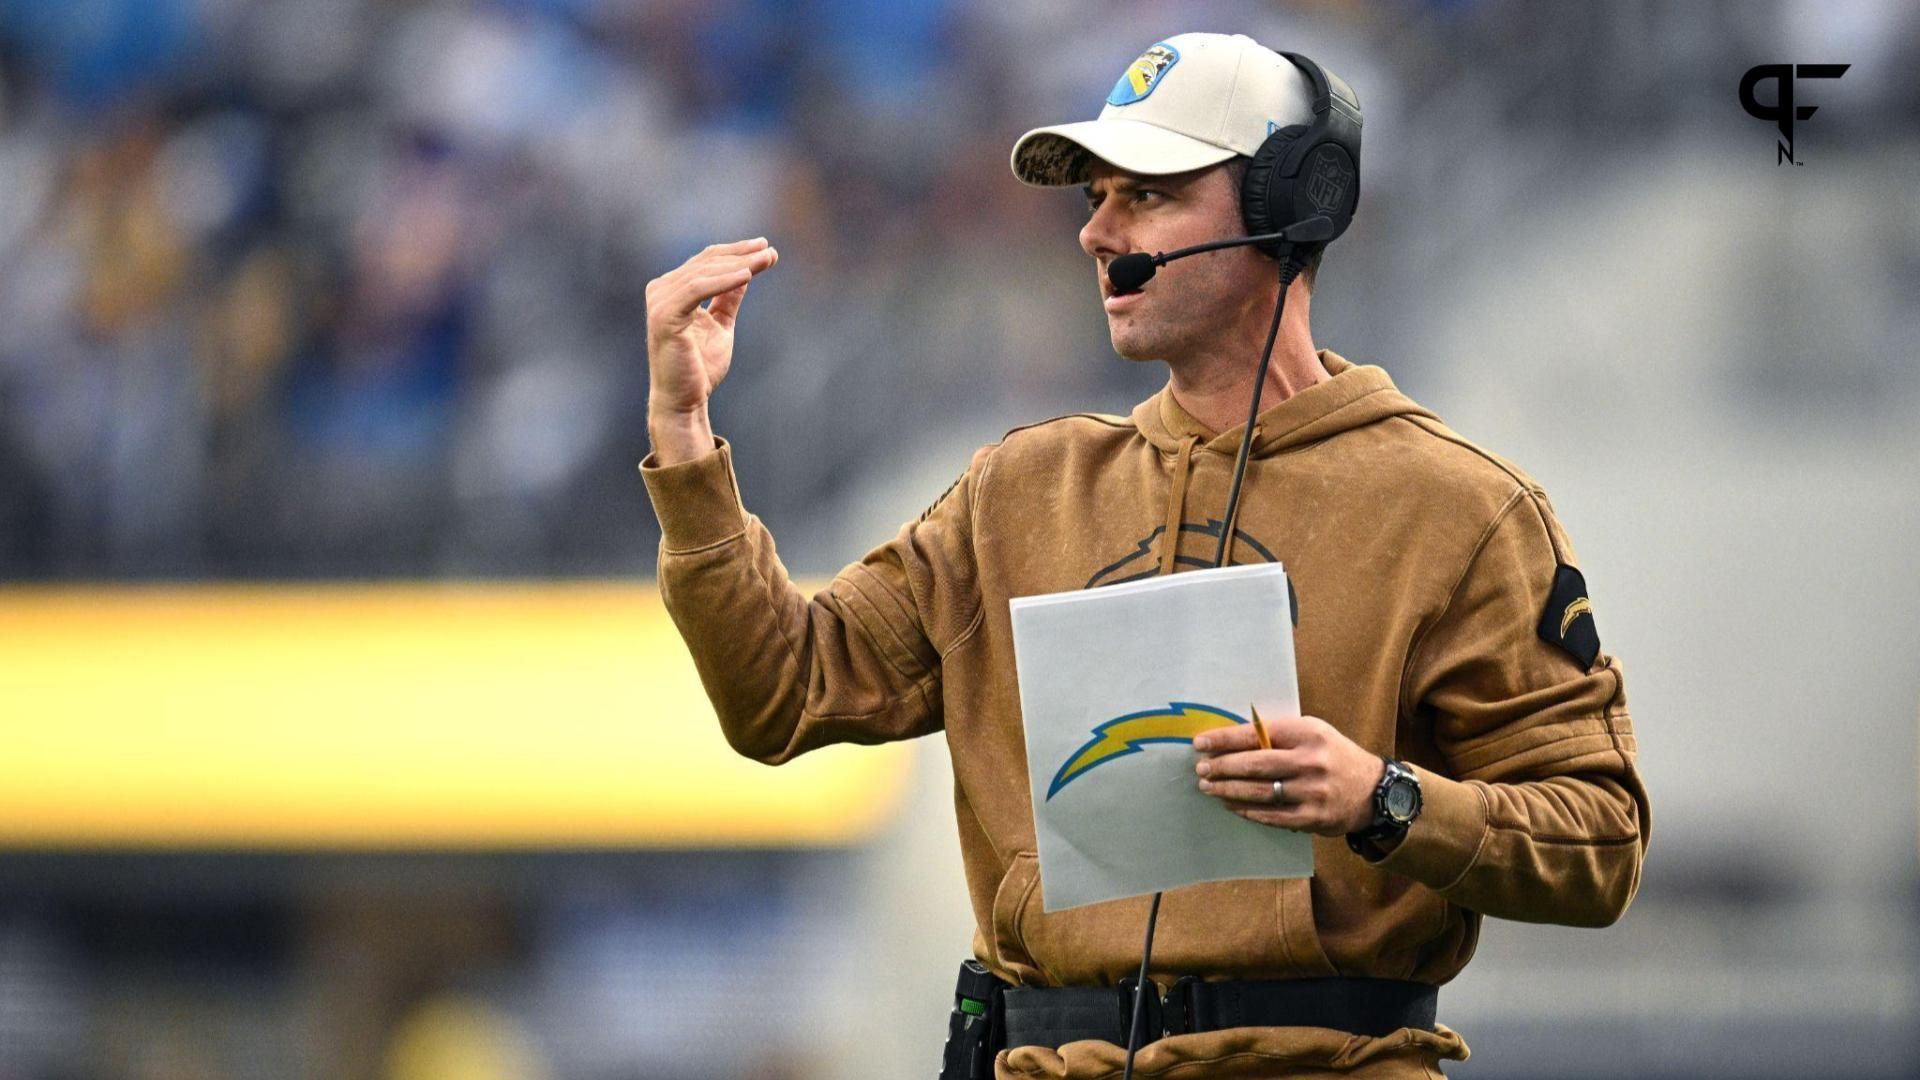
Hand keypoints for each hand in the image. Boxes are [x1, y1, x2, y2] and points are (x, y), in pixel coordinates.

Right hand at [644, 237, 779, 462]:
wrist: (685, 400)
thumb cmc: (700, 367)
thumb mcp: (721, 324)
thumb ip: (728, 298)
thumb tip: (746, 271)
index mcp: (672, 290)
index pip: (706, 261)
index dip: (737, 251)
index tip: (766, 247)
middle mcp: (662, 291)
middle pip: (706, 262)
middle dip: (742, 254)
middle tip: (771, 251)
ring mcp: (659, 302)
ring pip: (704, 272)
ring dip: (738, 264)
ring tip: (765, 260)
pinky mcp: (664, 316)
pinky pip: (697, 289)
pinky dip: (723, 281)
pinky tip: (748, 276)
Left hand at [1191, 713, 1385, 836]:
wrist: (1374, 791)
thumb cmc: (1333, 756)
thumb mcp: (1313, 733)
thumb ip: (1278, 735)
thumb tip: (1231, 741)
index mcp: (1308, 733)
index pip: (1257, 734)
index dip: (1224, 740)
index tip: (1201, 743)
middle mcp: (1311, 761)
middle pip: (1255, 764)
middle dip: (1222, 767)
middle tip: (1201, 769)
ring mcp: (1312, 792)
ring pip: (1259, 792)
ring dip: (1228, 790)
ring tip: (1208, 787)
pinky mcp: (1313, 817)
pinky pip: (1271, 816)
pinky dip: (1247, 811)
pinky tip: (1231, 805)